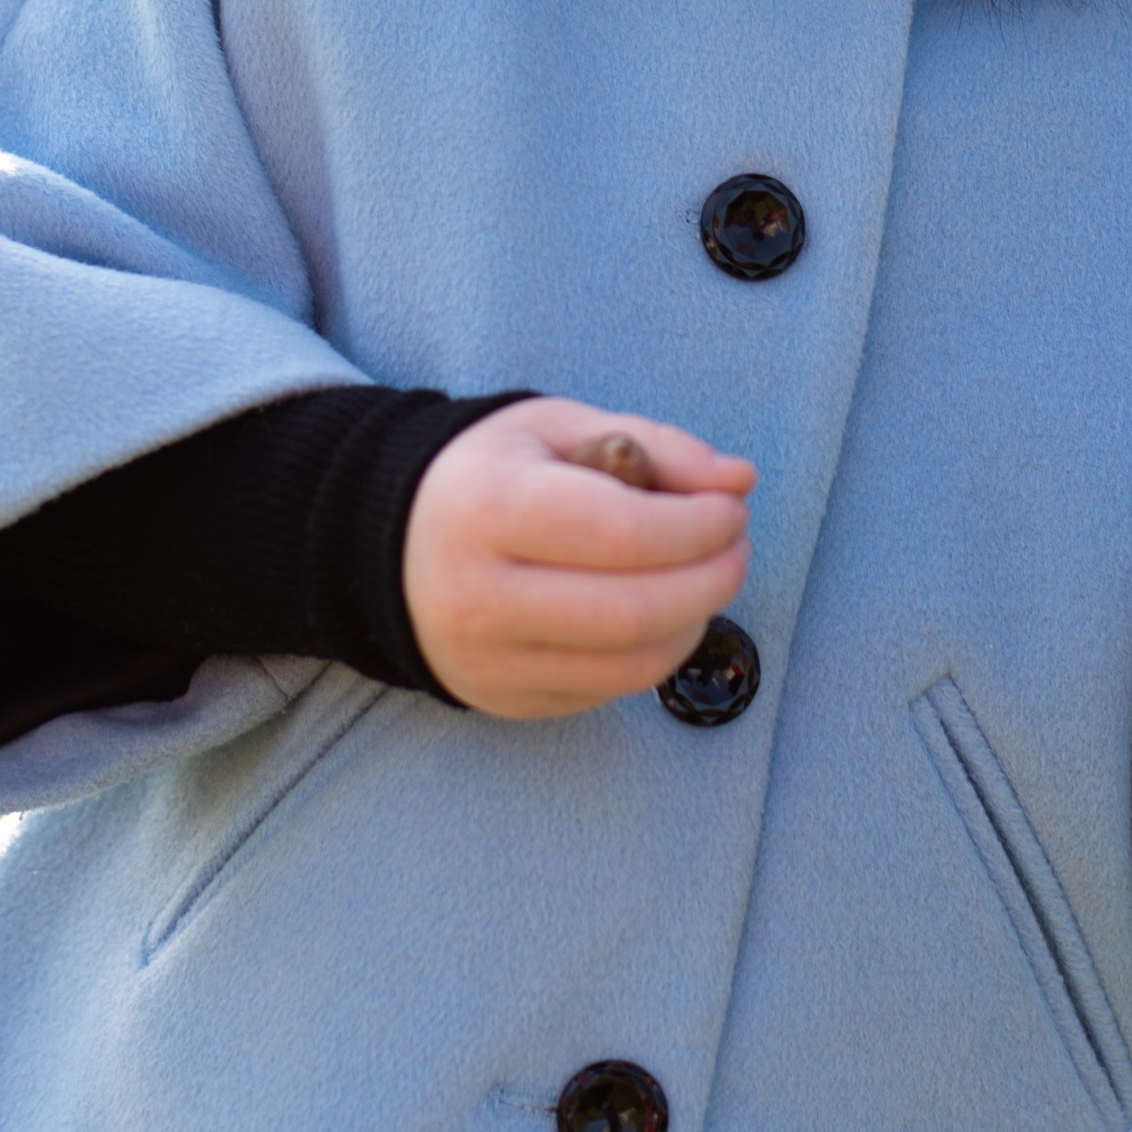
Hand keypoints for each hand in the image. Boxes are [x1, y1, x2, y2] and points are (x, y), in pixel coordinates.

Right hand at [403, 397, 754, 717]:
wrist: (392, 544)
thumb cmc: (492, 475)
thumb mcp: (560, 429)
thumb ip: (654, 445)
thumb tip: (739, 480)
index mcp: (490, 508)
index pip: (621, 533)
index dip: (698, 525)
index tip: (731, 507)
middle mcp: (481, 597)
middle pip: (633, 612)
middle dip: (711, 580)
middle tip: (736, 547)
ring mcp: (490, 662)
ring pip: (630, 666)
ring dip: (694, 621)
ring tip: (706, 576)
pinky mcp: (505, 701)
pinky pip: (608, 692)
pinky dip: (655, 653)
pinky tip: (662, 612)